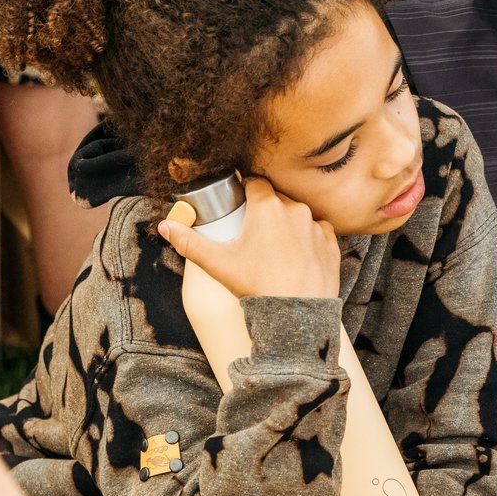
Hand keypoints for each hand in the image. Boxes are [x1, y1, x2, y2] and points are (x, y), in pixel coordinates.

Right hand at [157, 177, 339, 300]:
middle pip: (277, 199)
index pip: (255, 182)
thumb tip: (165, 227)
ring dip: (288, 224)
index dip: (247, 190)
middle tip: (254, 232)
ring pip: (298, 215)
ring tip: (276, 248)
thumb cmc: (257, 286)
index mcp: (267, 206)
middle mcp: (295, 209)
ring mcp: (316, 225)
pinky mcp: (331, 243)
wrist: (296, 313)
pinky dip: (308, 240)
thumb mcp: (218, 263)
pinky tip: (297, 256)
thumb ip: (189, 242)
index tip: (241, 202)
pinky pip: (318, 232)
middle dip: (265, 210)